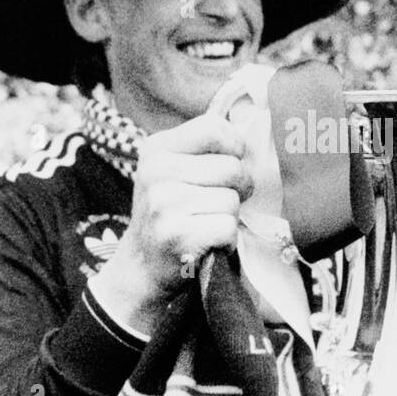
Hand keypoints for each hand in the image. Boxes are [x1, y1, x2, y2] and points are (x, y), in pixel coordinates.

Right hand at [92, 114, 253, 331]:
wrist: (142, 267)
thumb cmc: (170, 214)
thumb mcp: (174, 172)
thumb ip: (206, 150)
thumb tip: (254, 139)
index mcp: (157, 149)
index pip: (214, 128)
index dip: (235, 147)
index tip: (231, 164)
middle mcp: (156, 172)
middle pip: (232, 168)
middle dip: (238, 189)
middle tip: (218, 204)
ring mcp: (164, 204)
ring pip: (232, 200)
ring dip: (229, 217)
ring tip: (205, 224)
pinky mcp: (177, 235)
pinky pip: (228, 227)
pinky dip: (226, 240)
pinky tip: (206, 243)